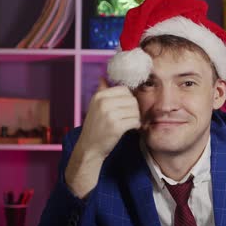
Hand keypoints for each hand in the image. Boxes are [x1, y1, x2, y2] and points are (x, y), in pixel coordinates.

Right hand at [64, 78, 140, 197]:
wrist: (89, 148)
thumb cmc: (95, 128)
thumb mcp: (95, 107)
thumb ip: (101, 92)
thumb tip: (102, 77)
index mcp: (99, 96)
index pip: (124, 90)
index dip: (129, 98)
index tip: (127, 108)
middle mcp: (103, 103)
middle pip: (131, 99)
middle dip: (134, 109)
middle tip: (130, 117)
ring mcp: (110, 115)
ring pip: (135, 110)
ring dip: (136, 118)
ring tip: (130, 123)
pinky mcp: (116, 127)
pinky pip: (135, 121)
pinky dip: (136, 125)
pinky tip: (131, 129)